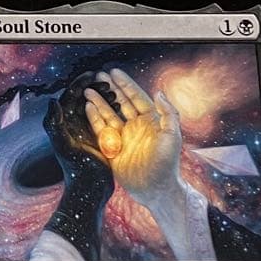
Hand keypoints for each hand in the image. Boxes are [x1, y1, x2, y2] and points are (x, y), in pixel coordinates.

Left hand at [44, 71, 116, 210]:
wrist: (90, 190)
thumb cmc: (77, 170)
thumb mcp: (65, 146)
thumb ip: (55, 124)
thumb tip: (52, 100)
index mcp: (63, 123)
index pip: (70, 96)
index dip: (80, 83)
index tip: (94, 74)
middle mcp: (73, 125)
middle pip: (84, 98)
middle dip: (96, 87)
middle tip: (109, 81)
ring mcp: (86, 131)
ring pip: (96, 106)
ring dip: (106, 97)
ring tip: (118, 91)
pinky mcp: (98, 138)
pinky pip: (106, 118)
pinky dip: (114, 110)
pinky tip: (124, 106)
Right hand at [84, 68, 182, 210]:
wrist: (155, 189)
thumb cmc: (168, 163)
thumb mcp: (172, 136)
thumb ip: (168, 114)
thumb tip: (159, 92)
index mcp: (151, 120)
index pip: (136, 97)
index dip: (125, 84)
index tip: (114, 72)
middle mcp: (136, 126)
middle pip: (121, 102)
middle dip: (110, 89)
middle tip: (98, 76)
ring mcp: (124, 136)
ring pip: (109, 114)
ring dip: (99, 101)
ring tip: (88, 90)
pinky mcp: (113, 148)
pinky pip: (101, 130)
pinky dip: (94, 118)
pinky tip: (88, 107)